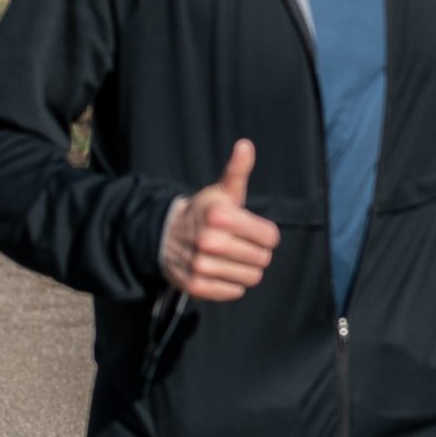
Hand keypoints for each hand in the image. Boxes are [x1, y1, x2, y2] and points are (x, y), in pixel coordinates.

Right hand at [161, 139, 280, 302]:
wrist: (165, 235)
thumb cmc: (203, 212)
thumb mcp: (221, 190)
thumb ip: (237, 170)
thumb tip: (245, 145)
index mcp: (220, 216)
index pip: (270, 237)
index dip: (265, 234)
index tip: (253, 230)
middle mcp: (210, 242)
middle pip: (263, 258)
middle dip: (256, 252)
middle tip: (240, 244)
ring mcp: (202, 266)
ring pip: (251, 277)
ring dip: (245, 269)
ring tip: (231, 257)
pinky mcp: (196, 286)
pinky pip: (235, 291)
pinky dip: (232, 284)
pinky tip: (221, 270)